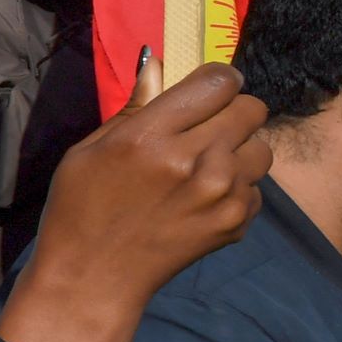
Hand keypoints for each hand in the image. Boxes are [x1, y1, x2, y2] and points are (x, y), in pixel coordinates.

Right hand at [0, 62, 268, 341]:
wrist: (93, 277)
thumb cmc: (79, 209)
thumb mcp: (88, 151)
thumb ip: (133, 108)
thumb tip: (157, 64)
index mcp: (150, 136)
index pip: (218, 81)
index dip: (216, 80)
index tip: (206, 91)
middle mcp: (192, 161)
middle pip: (251, 108)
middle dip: (231, 111)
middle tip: (207, 129)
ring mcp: (219, 194)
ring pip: (262, 147)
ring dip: (239, 151)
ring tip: (208, 166)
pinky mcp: (234, 222)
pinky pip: (257, 187)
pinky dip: (237, 189)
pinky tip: (204, 199)